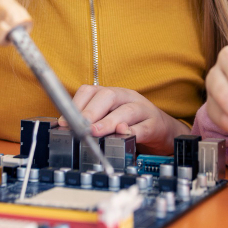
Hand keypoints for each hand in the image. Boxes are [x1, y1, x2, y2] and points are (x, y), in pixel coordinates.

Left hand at [57, 85, 189, 154]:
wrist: (163, 129)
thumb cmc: (131, 122)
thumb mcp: (110, 117)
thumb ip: (92, 121)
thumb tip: (67, 129)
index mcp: (112, 94)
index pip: (91, 91)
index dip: (76, 105)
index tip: (65, 122)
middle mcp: (127, 97)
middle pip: (109, 96)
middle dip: (91, 111)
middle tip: (81, 127)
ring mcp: (143, 109)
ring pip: (126, 110)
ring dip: (109, 121)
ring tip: (96, 132)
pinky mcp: (155, 124)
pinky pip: (143, 127)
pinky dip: (133, 132)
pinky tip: (124, 136)